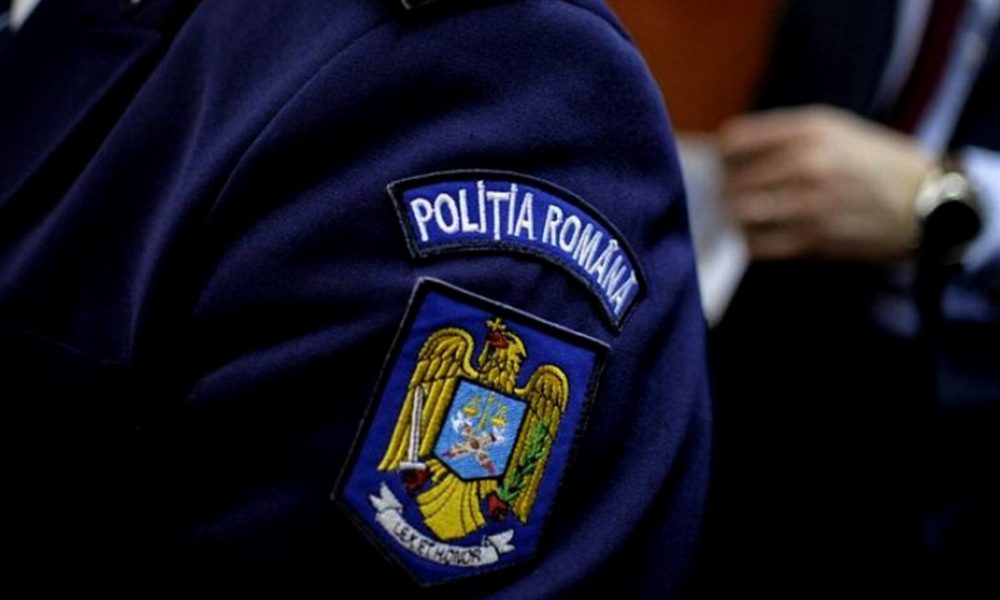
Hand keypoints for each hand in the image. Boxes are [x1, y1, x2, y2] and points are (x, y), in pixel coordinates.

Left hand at [719, 106, 935, 261]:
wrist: (926, 202)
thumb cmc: (872, 162)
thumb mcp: (833, 130)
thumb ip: (780, 136)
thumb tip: (722, 150)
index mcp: (809, 130)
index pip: (733, 141)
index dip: (719, 155)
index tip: (721, 163)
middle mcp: (806, 164)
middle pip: (730, 180)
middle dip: (723, 189)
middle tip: (727, 194)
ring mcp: (809, 204)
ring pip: (739, 214)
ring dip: (734, 217)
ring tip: (742, 215)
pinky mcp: (814, 240)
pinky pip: (757, 245)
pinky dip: (750, 241)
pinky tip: (759, 234)